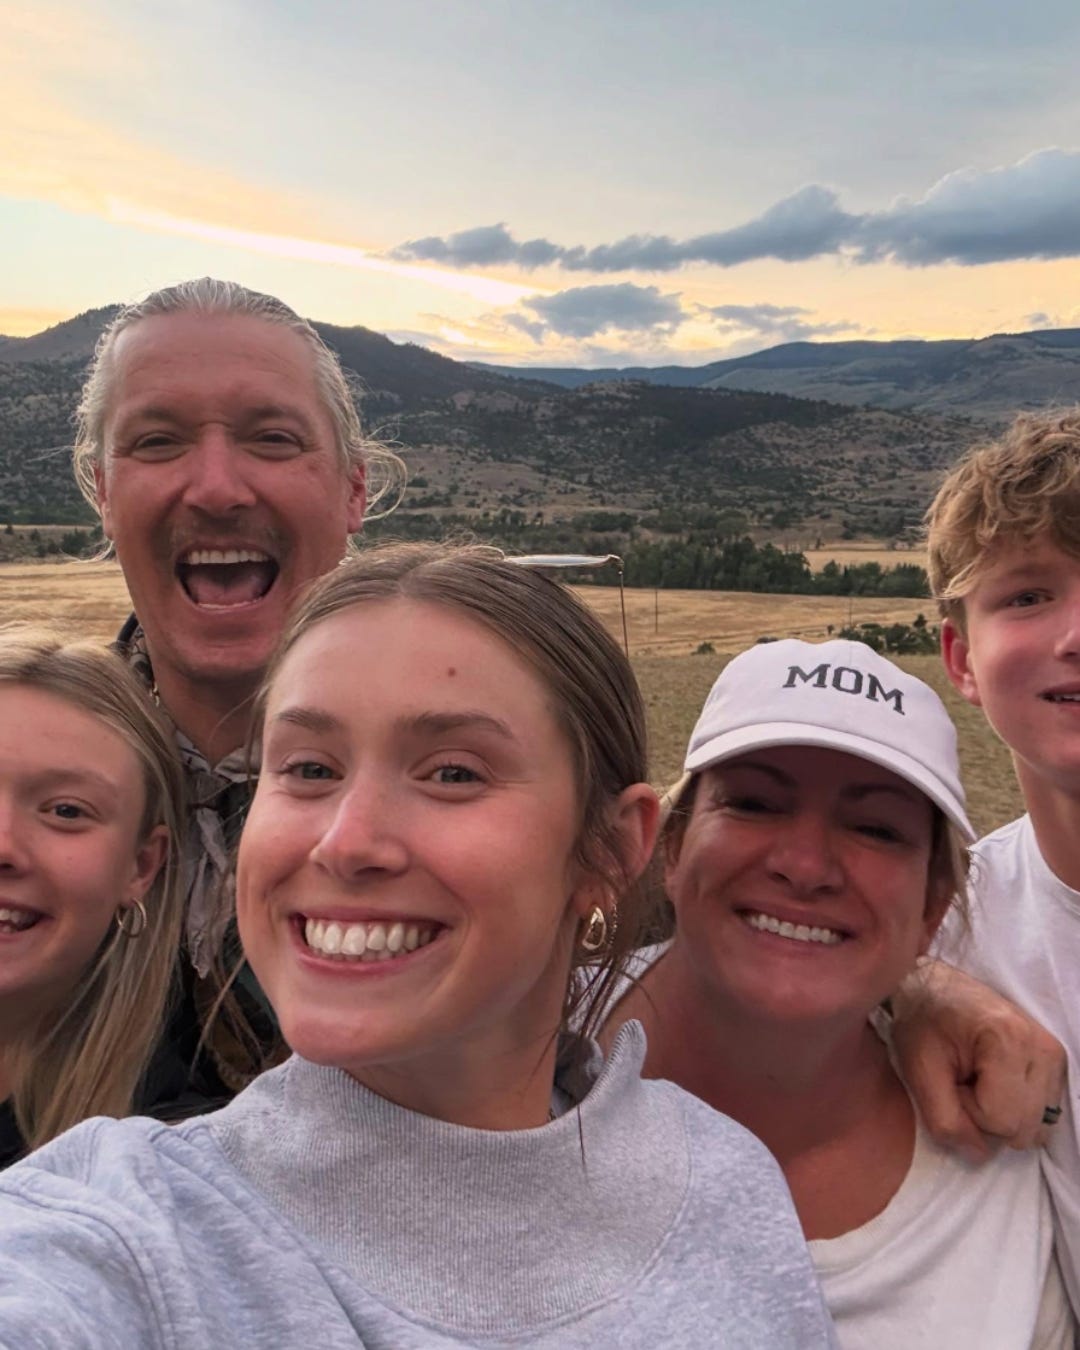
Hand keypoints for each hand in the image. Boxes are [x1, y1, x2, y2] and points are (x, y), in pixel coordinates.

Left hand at [891, 959, 1065, 1159]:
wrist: (935, 986)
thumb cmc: (922, 1022)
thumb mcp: (918, 1070)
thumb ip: (945, 1120)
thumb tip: (980, 1154)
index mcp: (1008, 1040)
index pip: (1000, 1120)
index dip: (966, 1112)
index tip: (948, 1082)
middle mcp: (1043, 1048)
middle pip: (1023, 1128)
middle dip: (985, 1117)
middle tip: (961, 1081)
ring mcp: (1055, 1055)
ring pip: (1037, 1127)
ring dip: (1002, 1115)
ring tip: (977, 1080)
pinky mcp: (1057, 1062)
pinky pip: (1044, 1115)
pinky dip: (1017, 1109)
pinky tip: (996, 1082)